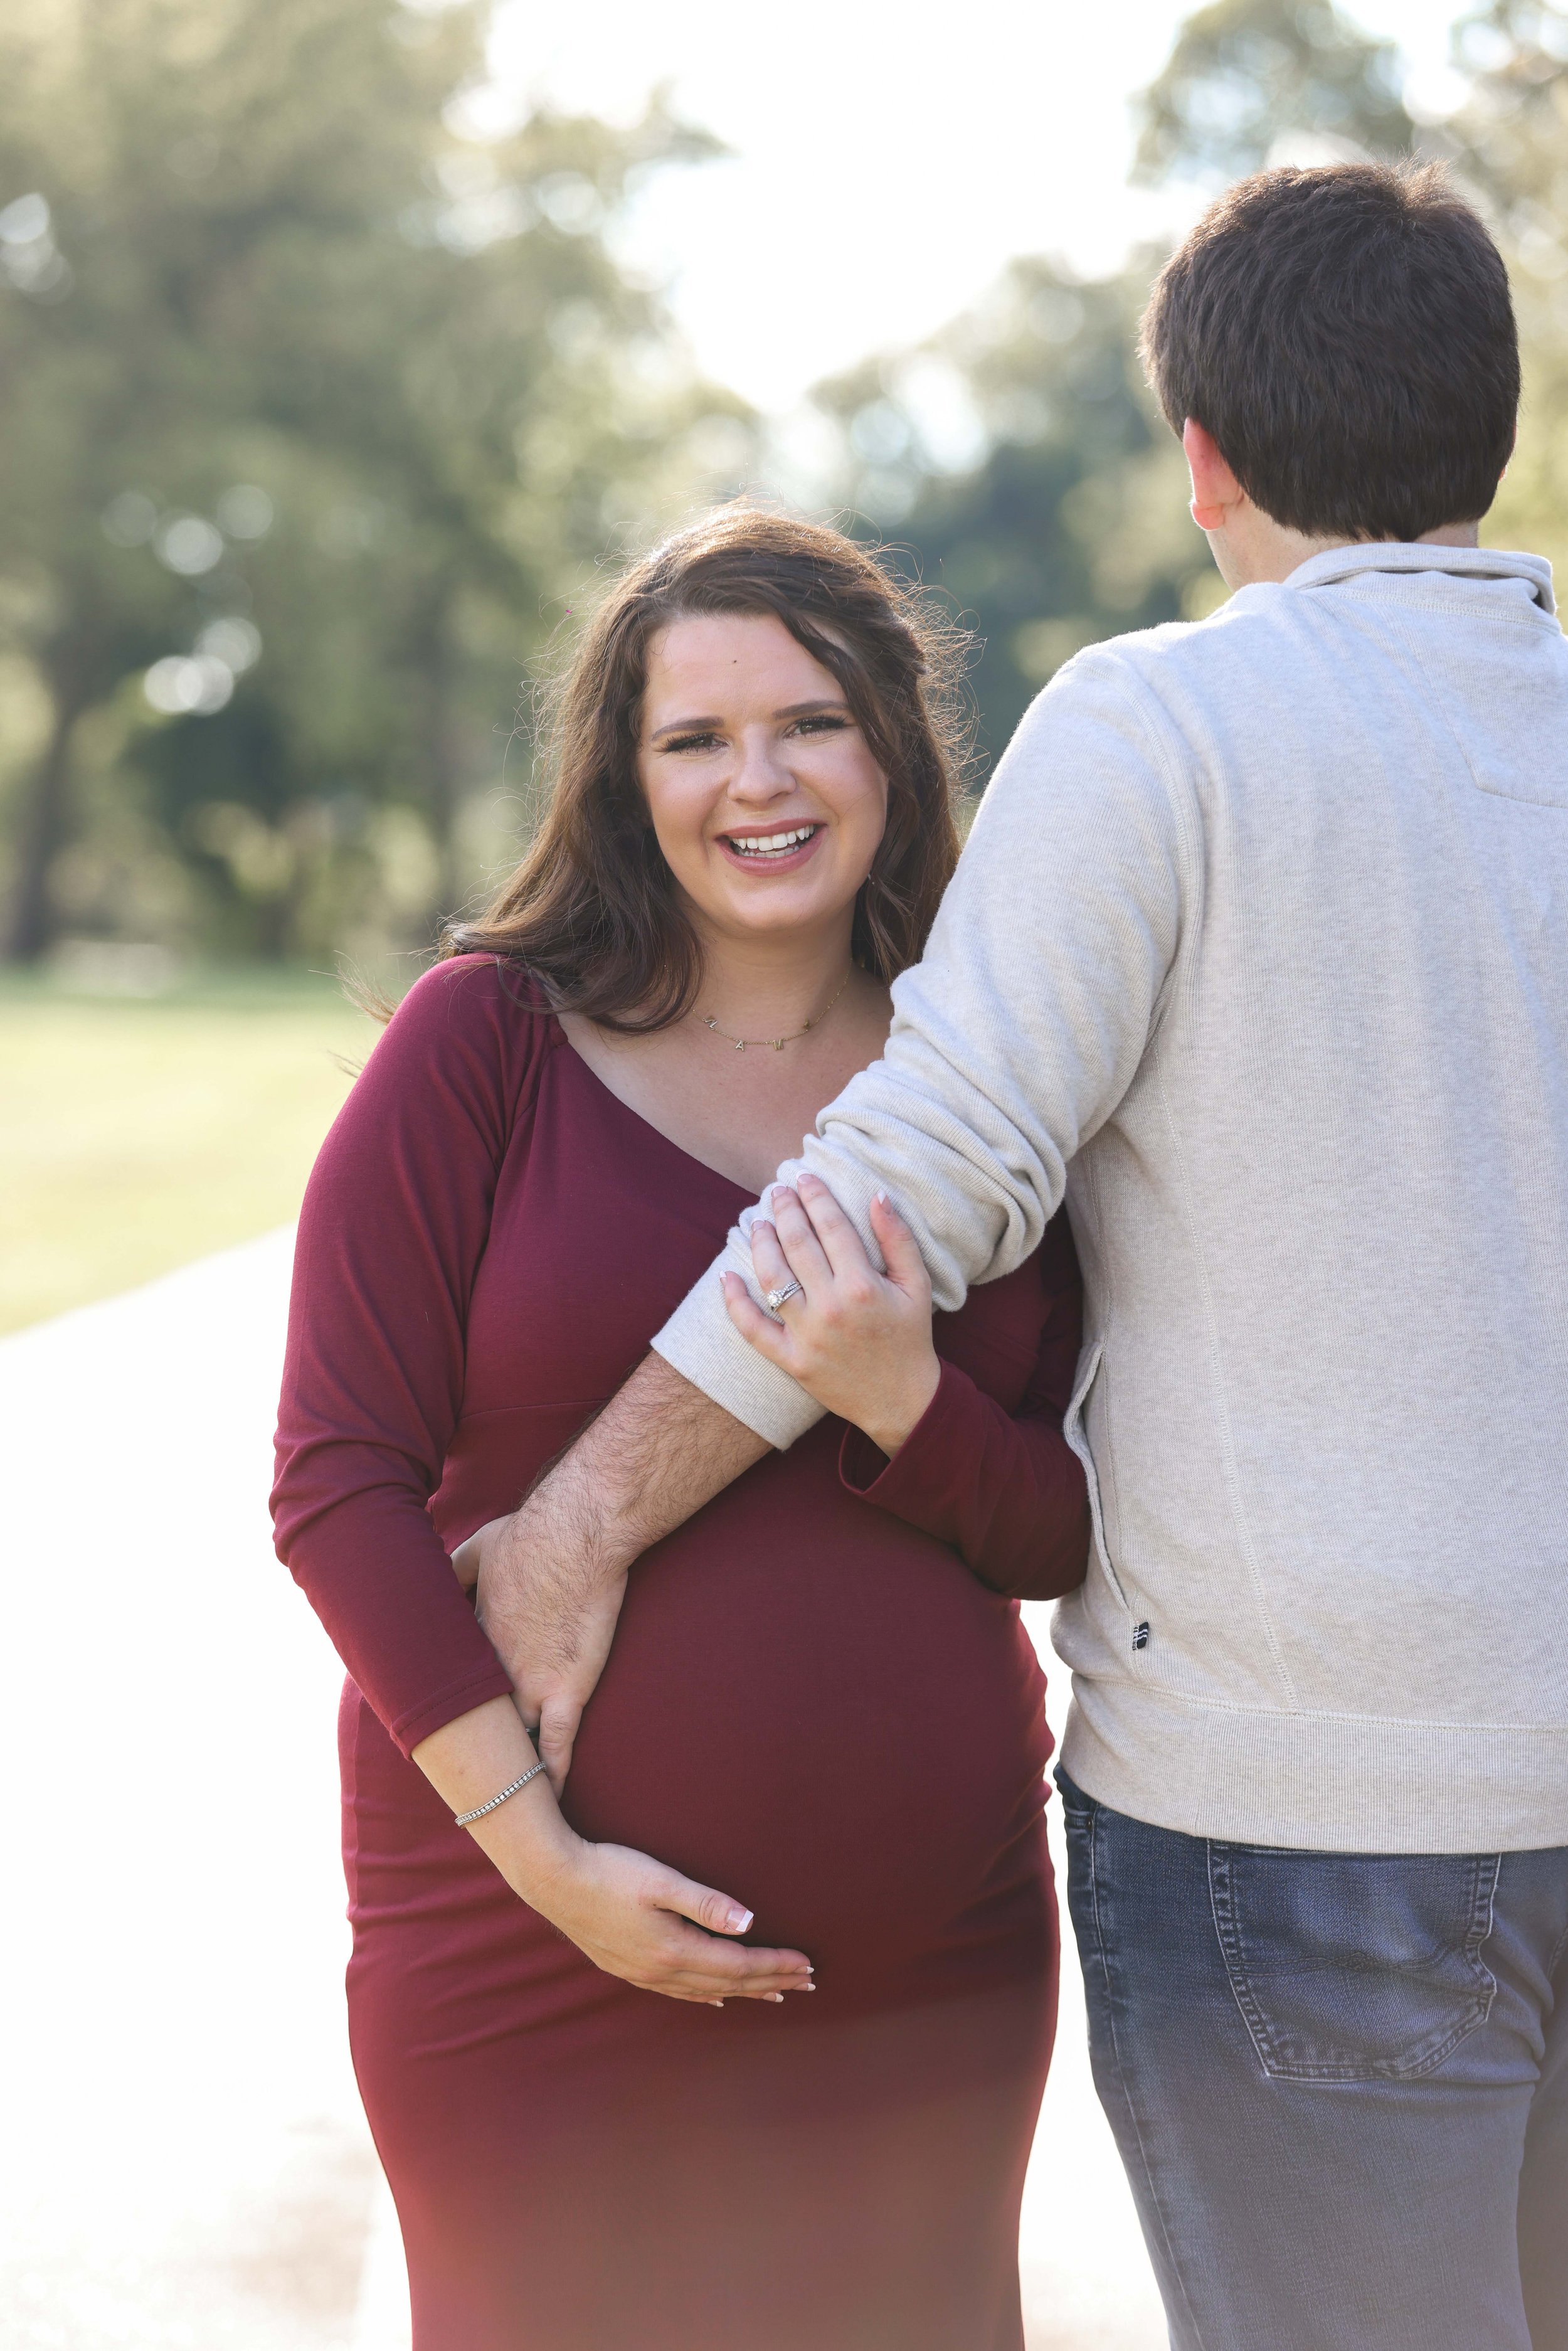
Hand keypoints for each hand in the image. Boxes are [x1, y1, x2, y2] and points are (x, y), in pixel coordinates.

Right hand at [414, 1697, 812, 2005]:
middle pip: (728, 1982)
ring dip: (743, 1992)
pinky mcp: (627, 1966)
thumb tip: (750, 1924)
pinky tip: (714, 1997)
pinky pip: (678, 1992)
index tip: (806, 1964)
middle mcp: (660, 1970)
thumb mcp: (661, 1880)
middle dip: (769, 1982)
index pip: (738, 1963)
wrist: (553, 1879)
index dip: (775, 1964)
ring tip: (773, 1994)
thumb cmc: (609, 1870)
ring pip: (705, 1990)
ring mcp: (641, 1972)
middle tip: (807, 1984)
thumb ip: (706, 1903)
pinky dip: (704, 1994)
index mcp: (674, 1949)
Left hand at [459, 1508, 626, 1794]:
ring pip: (511, 1741)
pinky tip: (548, 1798)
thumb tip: (438, 1569)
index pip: (452, 1688)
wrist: (579, 1534)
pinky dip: (551, 1774)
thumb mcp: (476, 1547)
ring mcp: (530, 1684)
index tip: (443, 1726)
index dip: (449, 1709)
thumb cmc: (532, 1533)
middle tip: (459, 1780)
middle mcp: (494, 1672)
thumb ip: (455, 1567)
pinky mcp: (570, 1690)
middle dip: (469, 1750)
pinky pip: (557, 1745)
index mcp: (472, 1641)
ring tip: (498, 1800)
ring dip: (507, 1769)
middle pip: (474, 1723)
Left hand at [721, 1173, 940, 1456]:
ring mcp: (807, 1335)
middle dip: (785, 1209)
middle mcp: (831, 1307)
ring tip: (759, 1222)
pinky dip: (735, 1302)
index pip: (831, 1226)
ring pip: (771, 1278)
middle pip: (797, 1244)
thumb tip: (877, 1196)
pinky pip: (753, 1328)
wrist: (901, 1402)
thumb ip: (898, 1240)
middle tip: (778, 1190)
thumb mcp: (917, 1287)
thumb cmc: (911, 1339)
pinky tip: (727, 1274)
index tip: (804, 1177)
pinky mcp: (791, 1360)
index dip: (815, 1196)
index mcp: (863, 1286)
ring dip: (760, 1244)